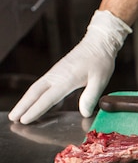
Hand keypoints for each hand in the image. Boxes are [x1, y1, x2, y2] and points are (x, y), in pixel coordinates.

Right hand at [8, 10, 131, 123]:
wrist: (98, 42)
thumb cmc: (100, 60)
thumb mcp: (100, 79)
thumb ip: (91, 96)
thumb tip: (84, 113)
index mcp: (65, 79)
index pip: (46, 98)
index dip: (35, 110)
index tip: (24, 120)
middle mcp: (56, 76)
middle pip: (34, 93)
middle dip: (22, 106)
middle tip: (13, 119)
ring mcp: (55, 73)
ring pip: (36, 89)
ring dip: (26, 101)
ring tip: (19, 113)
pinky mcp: (58, 72)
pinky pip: (43, 86)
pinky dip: (37, 96)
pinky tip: (38, 104)